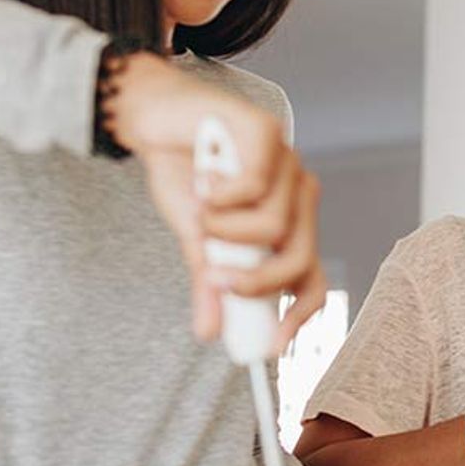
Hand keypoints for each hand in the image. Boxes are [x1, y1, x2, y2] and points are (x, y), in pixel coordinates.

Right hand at [103, 52, 326, 350]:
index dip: (299, 314)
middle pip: (297, 257)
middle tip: (215, 278)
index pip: (310, 278)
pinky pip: (253, 186)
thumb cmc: (182, 174)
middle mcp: (296, 195)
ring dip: (224, 229)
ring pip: (273, 225)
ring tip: (200, 211)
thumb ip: (208, 280)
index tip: (272, 346)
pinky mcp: (268, 134)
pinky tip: (204, 181)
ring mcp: (287, 163)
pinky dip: (220, 195)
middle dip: (255, 280)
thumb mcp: (194, 238)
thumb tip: (209, 330)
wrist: (154, 119)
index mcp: (288, 224)